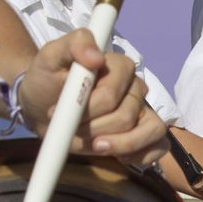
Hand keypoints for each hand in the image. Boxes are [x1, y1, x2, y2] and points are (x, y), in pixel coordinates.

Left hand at [21, 29, 168, 165]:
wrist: (44, 108)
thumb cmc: (47, 81)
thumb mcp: (49, 57)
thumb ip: (73, 45)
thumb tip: (96, 57)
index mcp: (120, 66)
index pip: (110, 95)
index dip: (85, 109)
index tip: (57, 112)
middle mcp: (136, 87)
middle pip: (125, 117)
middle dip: (93, 130)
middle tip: (69, 129)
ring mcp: (144, 111)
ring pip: (146, 132)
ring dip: (114, 145)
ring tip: (90, 144)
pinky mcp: (147, 133)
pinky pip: (159, 147)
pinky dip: (140, 155)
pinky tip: (117, 155)